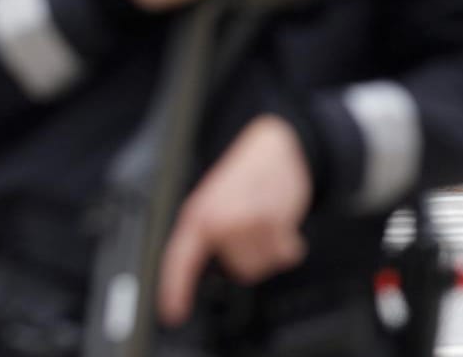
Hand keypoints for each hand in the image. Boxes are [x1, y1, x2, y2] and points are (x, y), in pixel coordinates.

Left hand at [158, 115, 312, 325]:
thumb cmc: (241, 177)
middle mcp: (222, 222)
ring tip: (263, 223)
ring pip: (261, 266)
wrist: (274, 148)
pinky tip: (280, 223)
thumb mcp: (209, 202)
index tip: (174, 315)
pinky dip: (287, 244)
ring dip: (267, 250)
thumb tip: (199, 274)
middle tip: (246, 230)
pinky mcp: (278, 223)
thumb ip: (203, 236)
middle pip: (237, 271)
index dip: (174, 290)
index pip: (179, 261)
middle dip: (245, 257)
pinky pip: (285, 255)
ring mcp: (250, 224)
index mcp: (197, 216)